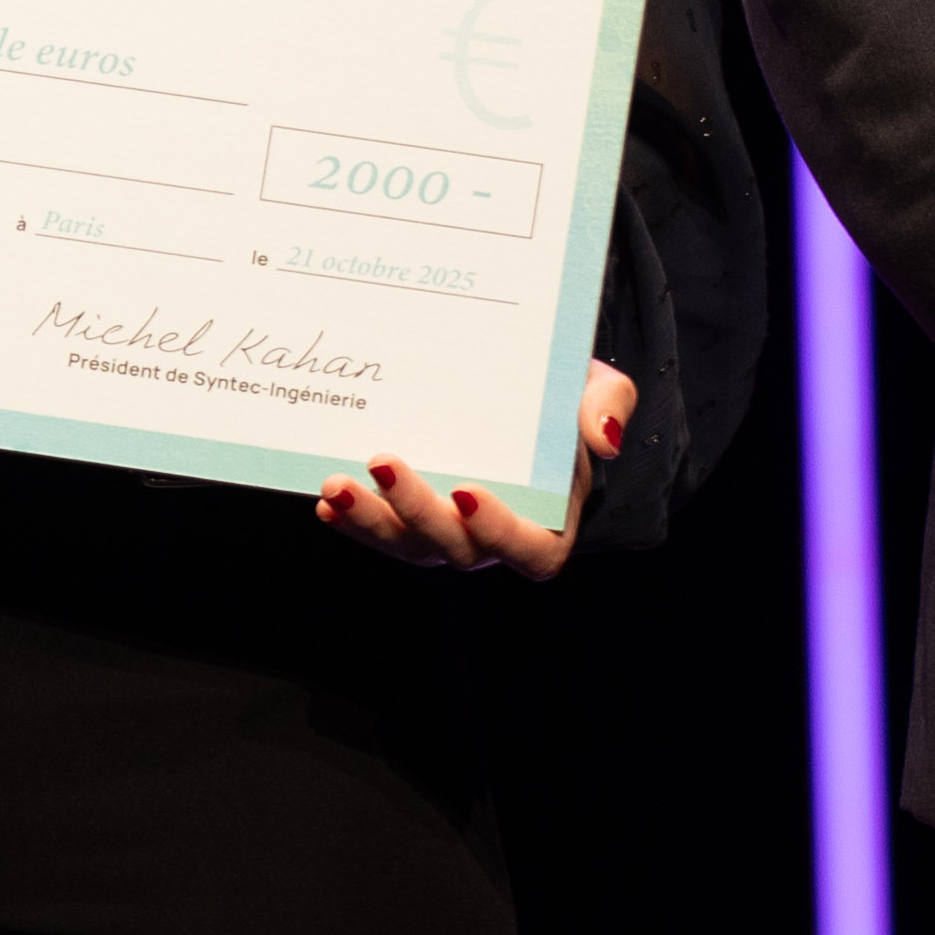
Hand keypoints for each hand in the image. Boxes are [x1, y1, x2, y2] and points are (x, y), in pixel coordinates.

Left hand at [319, 364, 638, 576]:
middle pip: (455, 549)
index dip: (499, 531)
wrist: (514, 384)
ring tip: (336, 485)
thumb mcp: (592, 384)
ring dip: (370, 521)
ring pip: (407, 545)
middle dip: (414, 511)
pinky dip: (353, 520)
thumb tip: (603, 438)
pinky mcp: (406, 517)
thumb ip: (608, 403)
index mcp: (549, 516)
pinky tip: (326, 499)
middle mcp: (492, 535)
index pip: (531, 550)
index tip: (466, 490)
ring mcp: (445, 530)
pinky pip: (378, 530)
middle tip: (381, 461)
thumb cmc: (558, 391)